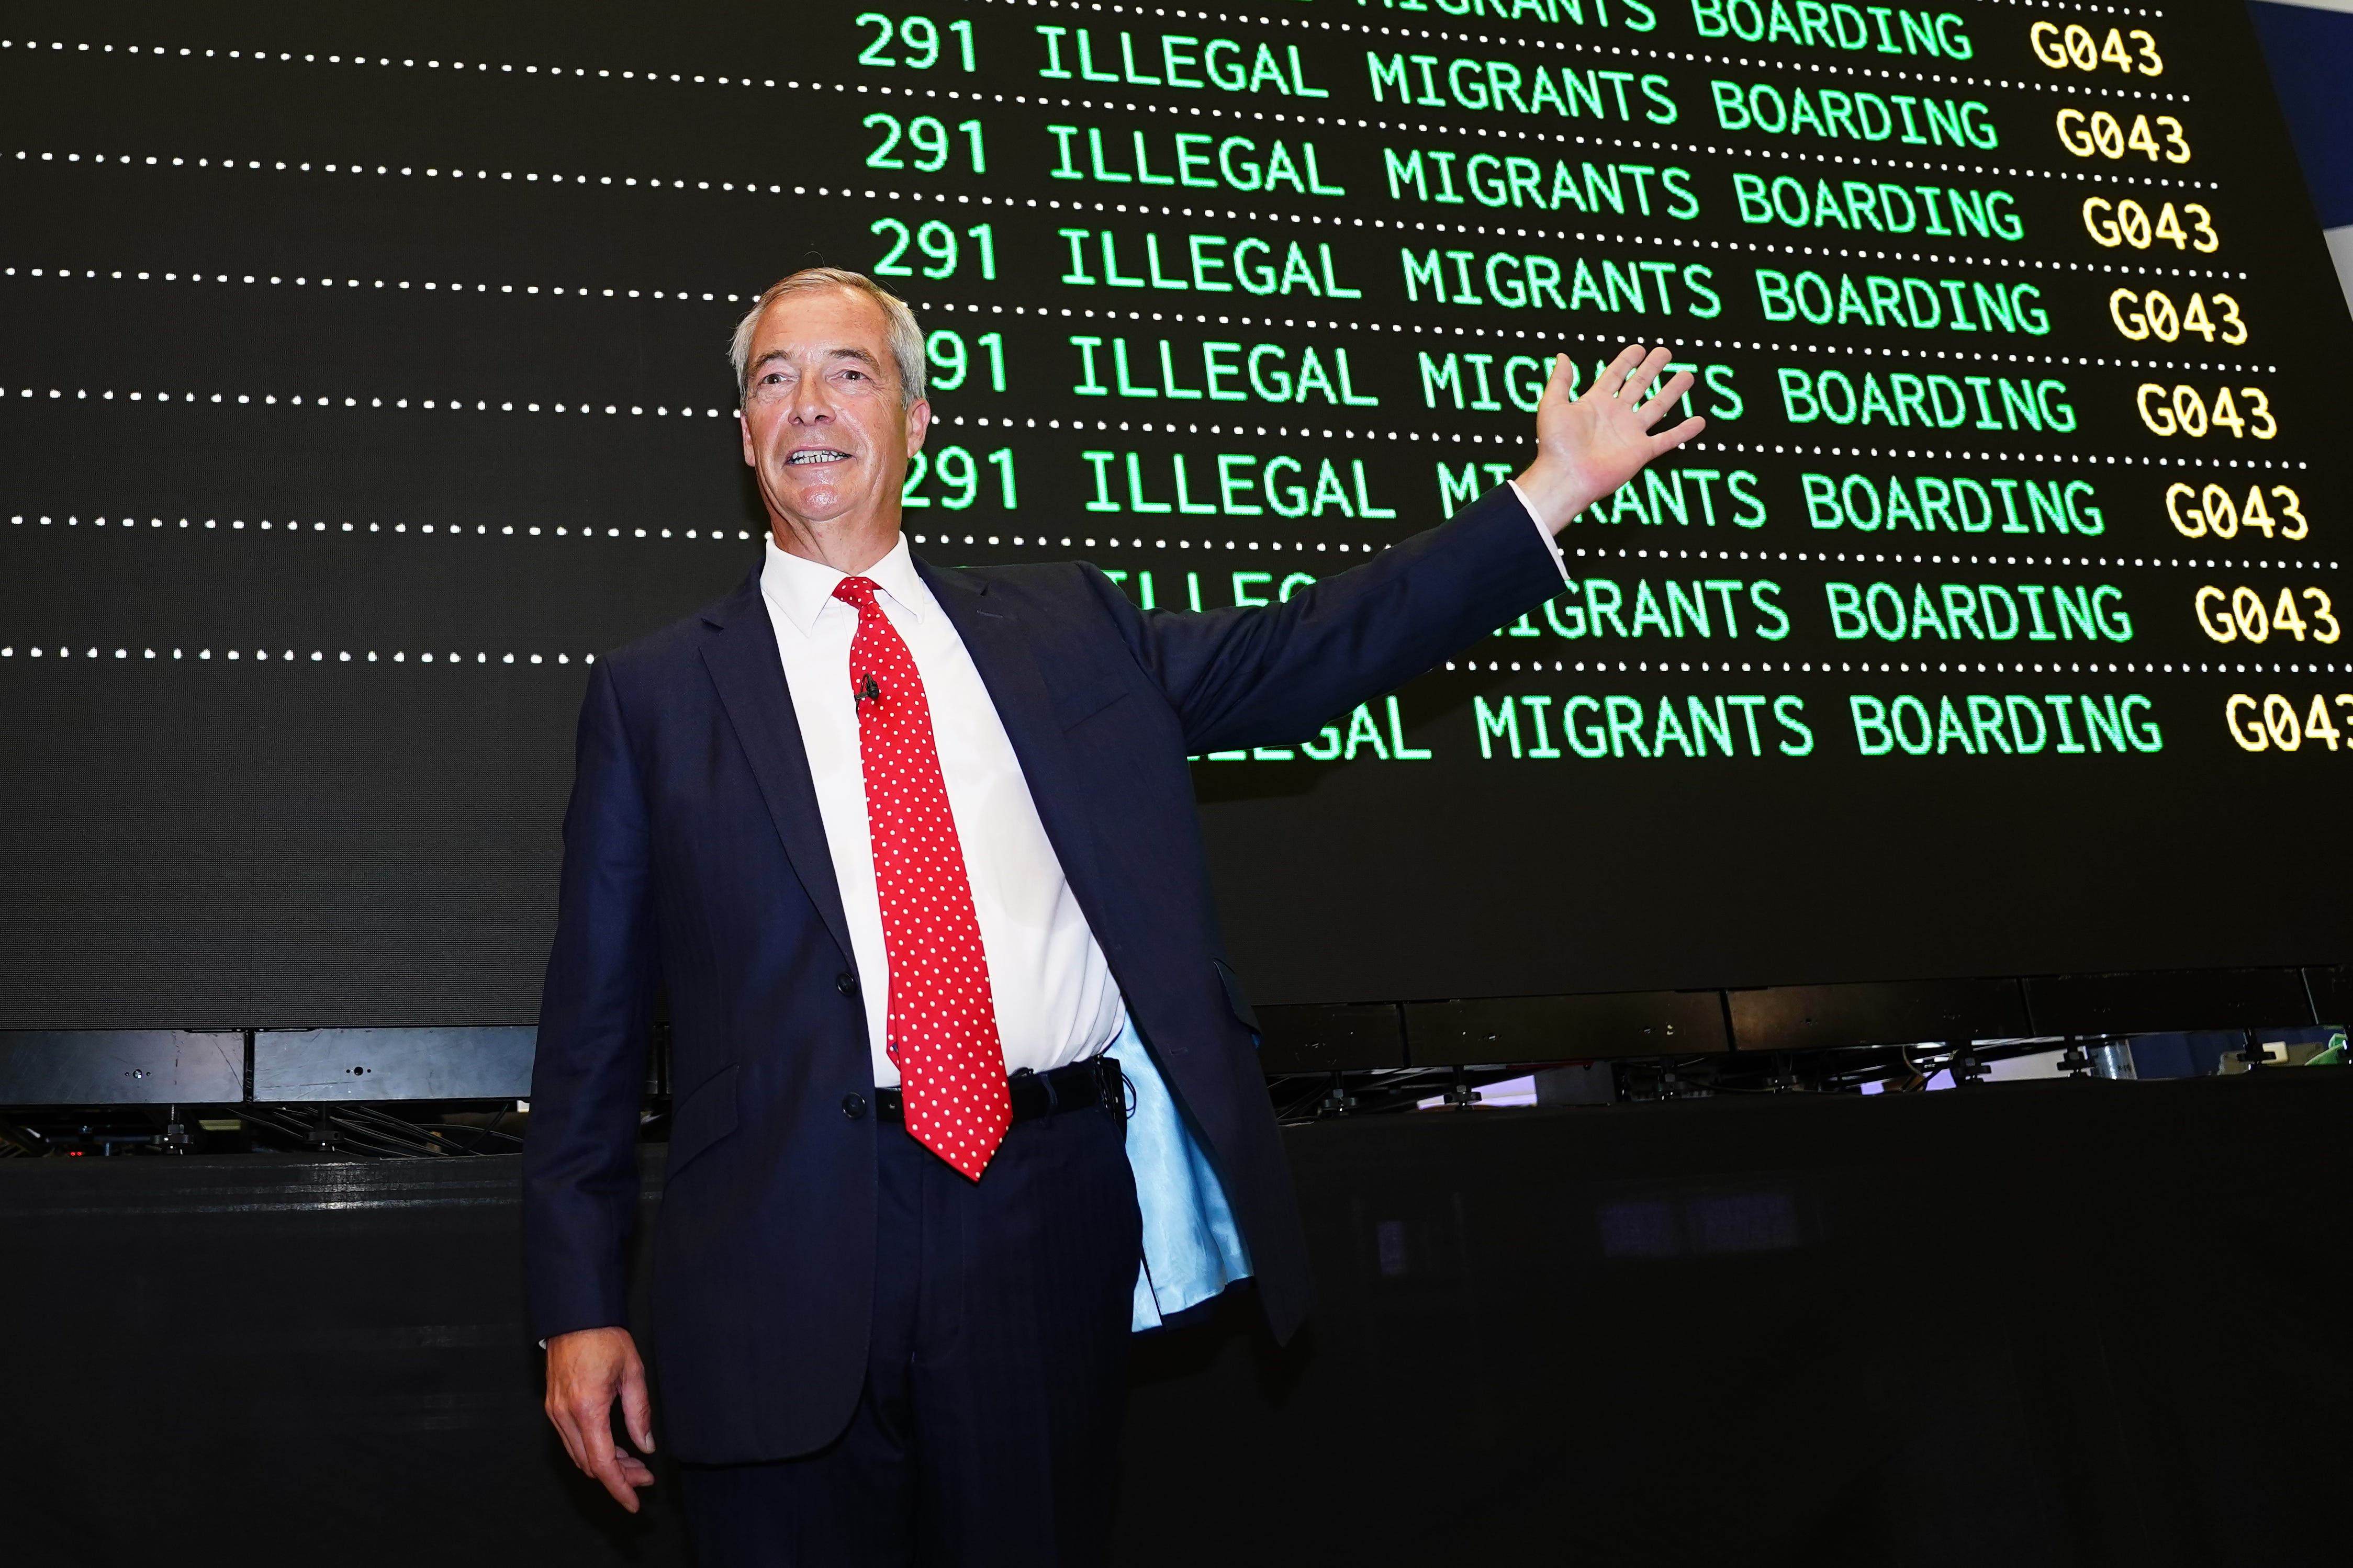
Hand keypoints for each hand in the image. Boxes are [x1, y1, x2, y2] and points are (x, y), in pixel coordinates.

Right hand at [545, 1326, 656, 1511]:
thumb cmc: (605, 1338)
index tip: (634, 1502)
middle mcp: (565, 1415)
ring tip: (634, 1463)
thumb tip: (646, 1446)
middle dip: (618, 1477)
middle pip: (590, 1464)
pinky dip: (593, 1450)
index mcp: (587, 1408)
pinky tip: (613, 1446)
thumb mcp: (633, 1373)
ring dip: (605, 1464)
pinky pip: (572, 1441)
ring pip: (579, 1455)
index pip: (602, 1463)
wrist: (574, 1315)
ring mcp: (555, 1412)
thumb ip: (639, 1413)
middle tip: (644, 1478)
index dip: (619, 1487)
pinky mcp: (552, 1407)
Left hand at [1513, 344, 1705, 534]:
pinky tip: (1699, 421)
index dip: (1626, 361)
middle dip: (1652, 368)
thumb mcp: (1552, 406)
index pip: (1615, 375)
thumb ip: (1560, 381)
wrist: (1565, 477)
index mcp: (1595, 403)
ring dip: (1672, 391)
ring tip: (1687, 375)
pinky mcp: (1641, 452)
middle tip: (1665, 352)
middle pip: (1639, 385)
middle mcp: (1615, 416)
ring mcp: (1630, 434)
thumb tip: (1562, 356)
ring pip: (1657, 407)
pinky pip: (1667, 439)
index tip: (1638, 348)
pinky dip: (1684, 431)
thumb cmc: (1555, 445)